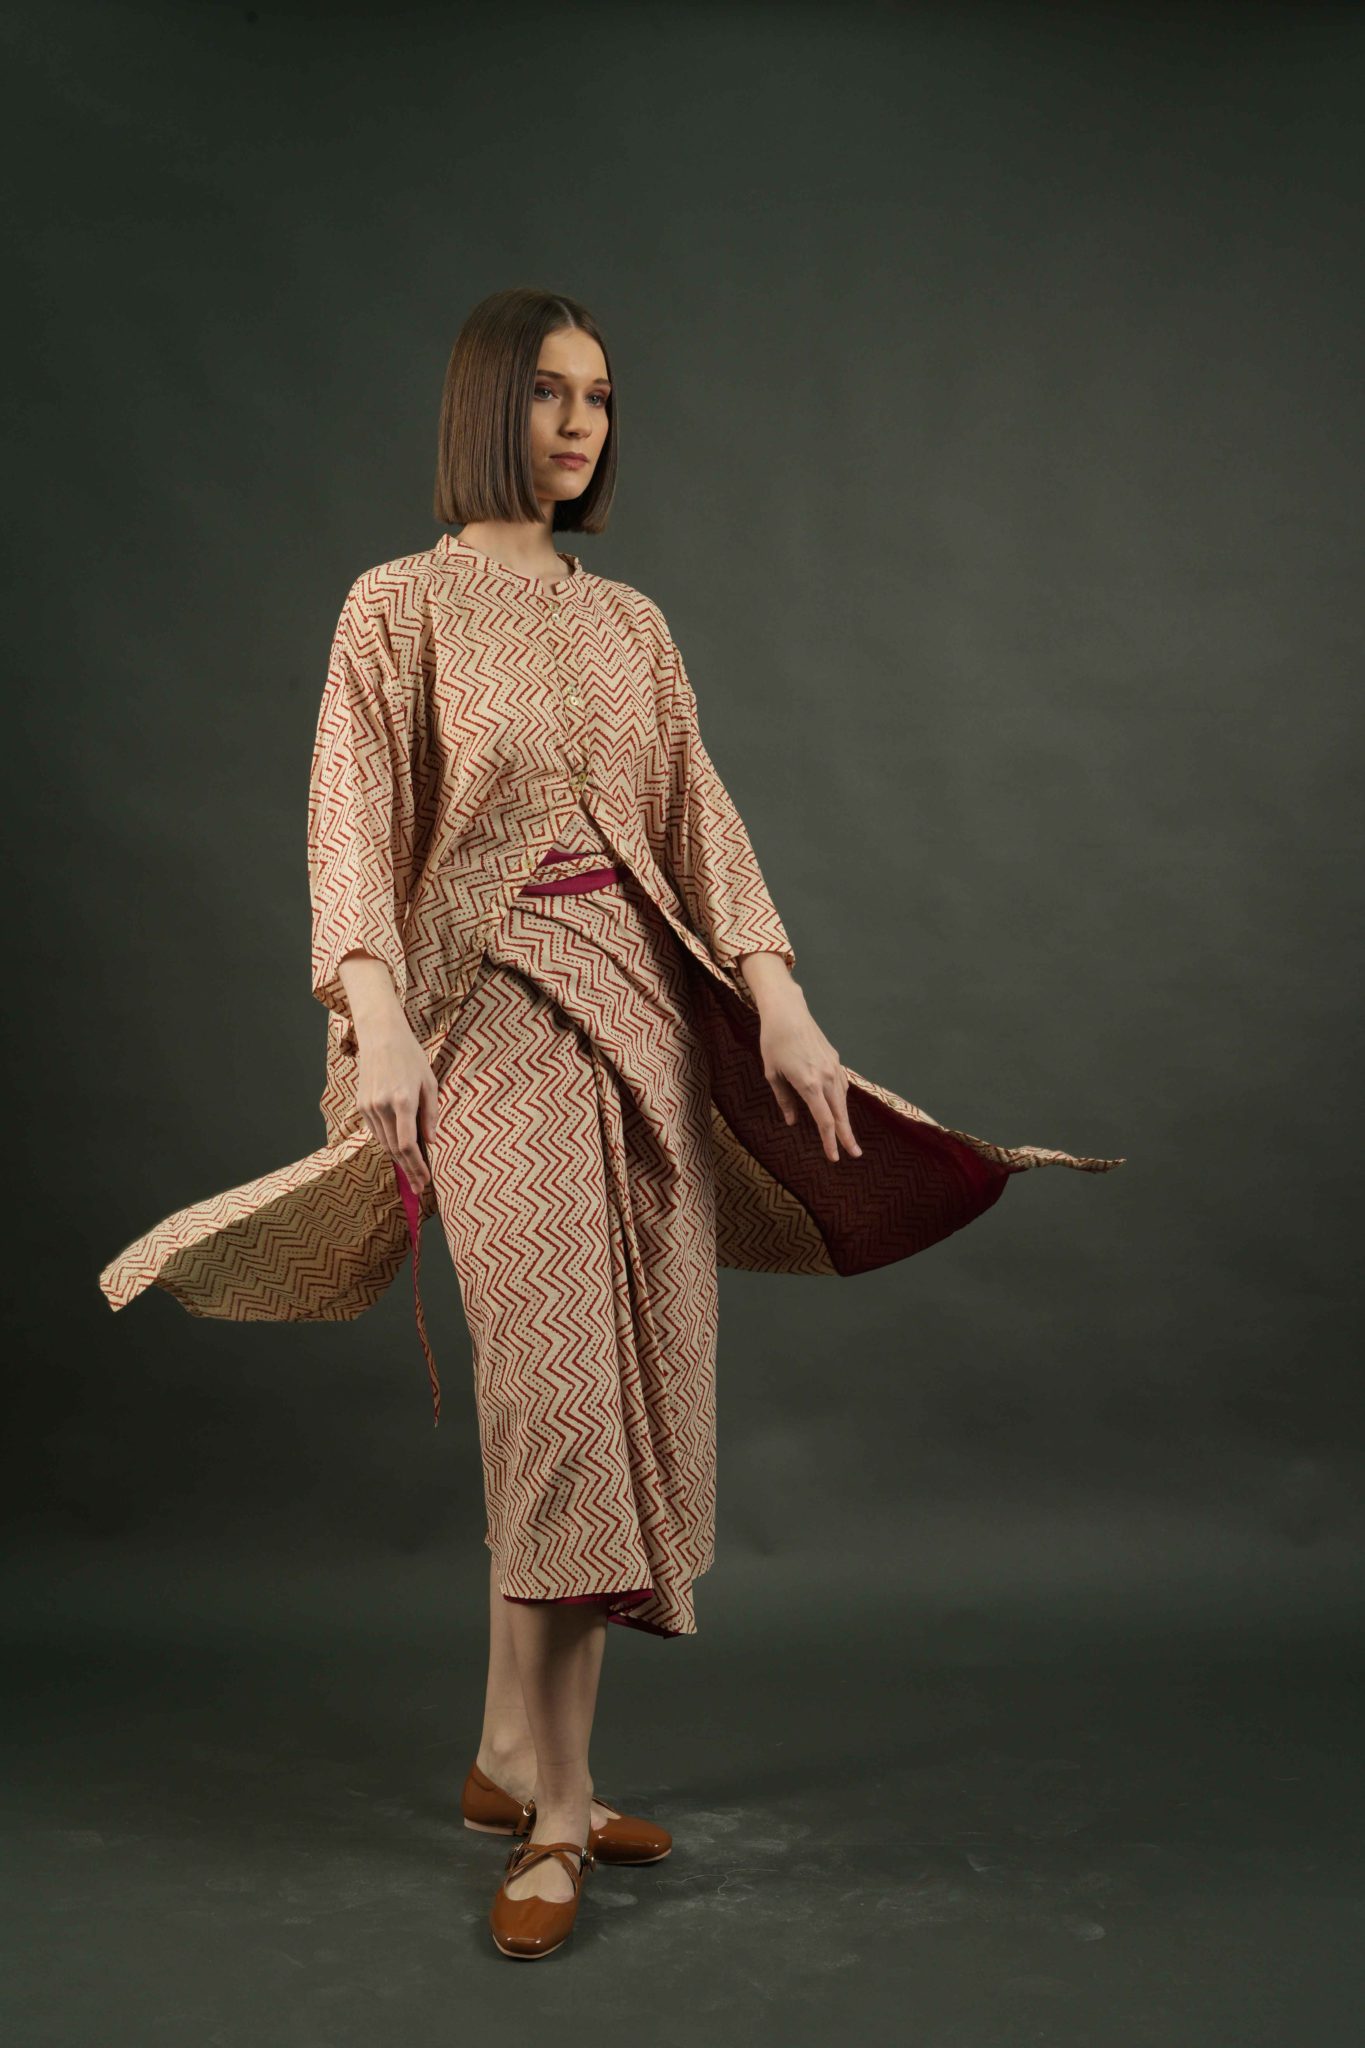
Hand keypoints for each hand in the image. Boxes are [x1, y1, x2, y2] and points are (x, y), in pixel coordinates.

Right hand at [354, 1021, 438, 1195]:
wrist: (380, 1036)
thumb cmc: (410, 1056)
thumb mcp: (429, 1083)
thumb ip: (430, 1114)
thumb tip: (431, 1142)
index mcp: (403, 1100)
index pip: (408, 1145)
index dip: (417, 1167)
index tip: (425, 1181)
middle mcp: (382, 1106)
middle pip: (395, 1149)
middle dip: (409, 1170)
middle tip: (420, 1186)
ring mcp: (368, 1106)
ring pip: (384, 1142)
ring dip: (398, 1159)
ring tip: (412, 1173)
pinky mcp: (361, 1105)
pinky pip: (376, 1131)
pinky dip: (388, 1143)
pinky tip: (399, 1151)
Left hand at [757, 992, 862, 1163]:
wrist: (787, 1011)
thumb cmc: (773, 1041)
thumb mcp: (772, 1073)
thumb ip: (784, 1100)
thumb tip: (792, 1121)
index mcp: (809, 1084)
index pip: (824, 1120)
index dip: (830, 1141)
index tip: (834, 1157)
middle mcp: (825, 1077)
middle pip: (840, 1113)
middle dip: (847, 1136)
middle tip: (855, 1154)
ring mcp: (833, 1067)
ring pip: (843, 1100)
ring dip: (845, 1119)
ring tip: (847, 1135)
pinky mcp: (835, 1059)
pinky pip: (842, 1085)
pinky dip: (842, 1100)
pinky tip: (840, 1108)